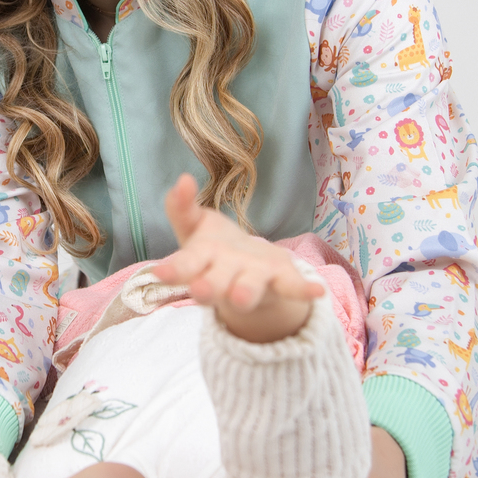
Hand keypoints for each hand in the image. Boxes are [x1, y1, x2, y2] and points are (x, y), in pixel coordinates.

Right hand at [154, 174, 323, 342]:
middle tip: (201, 292)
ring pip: (248, 289)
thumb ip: (182, 207)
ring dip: (245, 293)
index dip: (174, 270)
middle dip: (208, 288)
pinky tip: (317, 292)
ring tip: (242, 297)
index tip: (161, 274)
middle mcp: (225, 277)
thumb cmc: (215, 251)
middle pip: (215, 284)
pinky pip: (291, 287)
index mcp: (201, 263)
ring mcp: (253, 280)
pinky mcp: (280, 281)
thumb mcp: (195, 226)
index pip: (185, 267)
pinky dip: (303, 290)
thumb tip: (183, 180)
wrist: (249, 273)